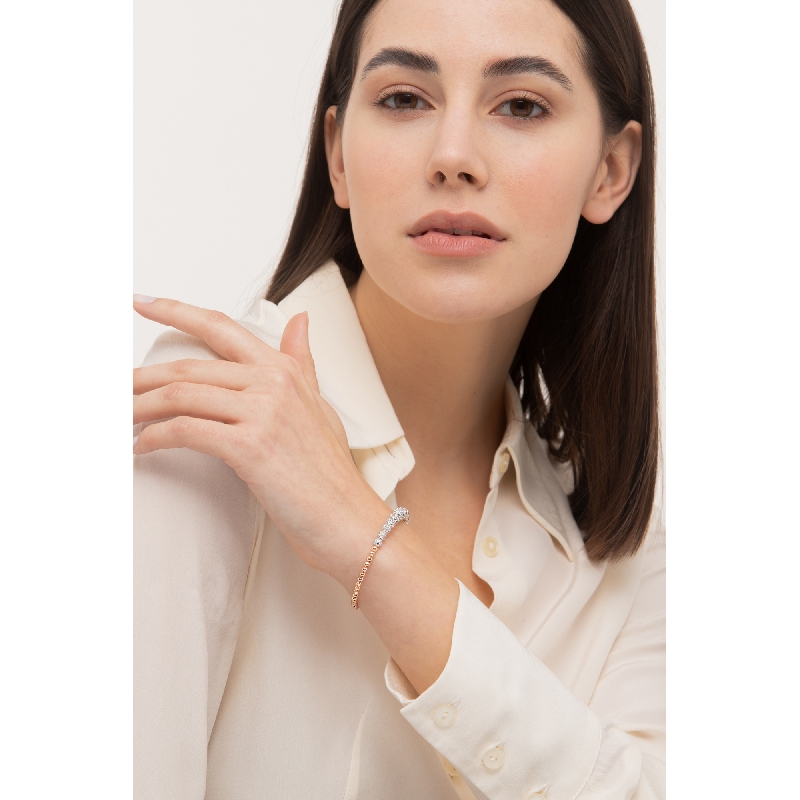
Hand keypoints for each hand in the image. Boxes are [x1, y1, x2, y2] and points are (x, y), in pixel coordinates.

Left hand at [132, 298, 388, 583]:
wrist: (347, 518)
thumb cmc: (331, 471)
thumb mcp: (318, 405)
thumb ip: (302, 362)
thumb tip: (300, 320)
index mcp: (284, 369)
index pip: (220, 327)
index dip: (175, 311)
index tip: (142, 303)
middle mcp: (273, 382)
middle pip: (189, 367)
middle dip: (143, 377)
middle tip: (116, 387)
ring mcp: (262, 411)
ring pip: (181, 395)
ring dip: (140, 406)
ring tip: (120, 417)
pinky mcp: (249, 445)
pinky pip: (184, 430)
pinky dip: (154, 437)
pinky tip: (141, 446)